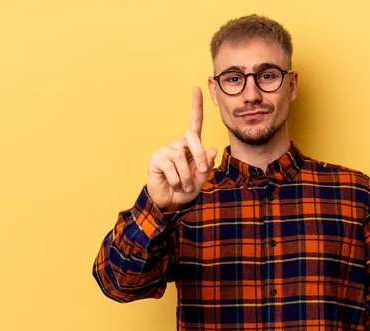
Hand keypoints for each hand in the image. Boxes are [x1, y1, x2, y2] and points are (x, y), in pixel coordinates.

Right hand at [147, 87, 216, 211]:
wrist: (170, 202)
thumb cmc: (187, 189)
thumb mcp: (201, 179)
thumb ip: (207, 165)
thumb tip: (212, 149)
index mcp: (191, 146)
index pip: (194, 123)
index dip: (196, 106)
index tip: (197, 88)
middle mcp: (178, 144)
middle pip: (191, 136)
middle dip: (199, 155)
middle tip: (200, 172)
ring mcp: (166, 150)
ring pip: (181, 156)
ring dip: (186, 177)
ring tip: (184, 187)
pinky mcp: (156, 159)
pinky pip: (170, 167)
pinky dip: (176, 180)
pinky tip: (174, 185)